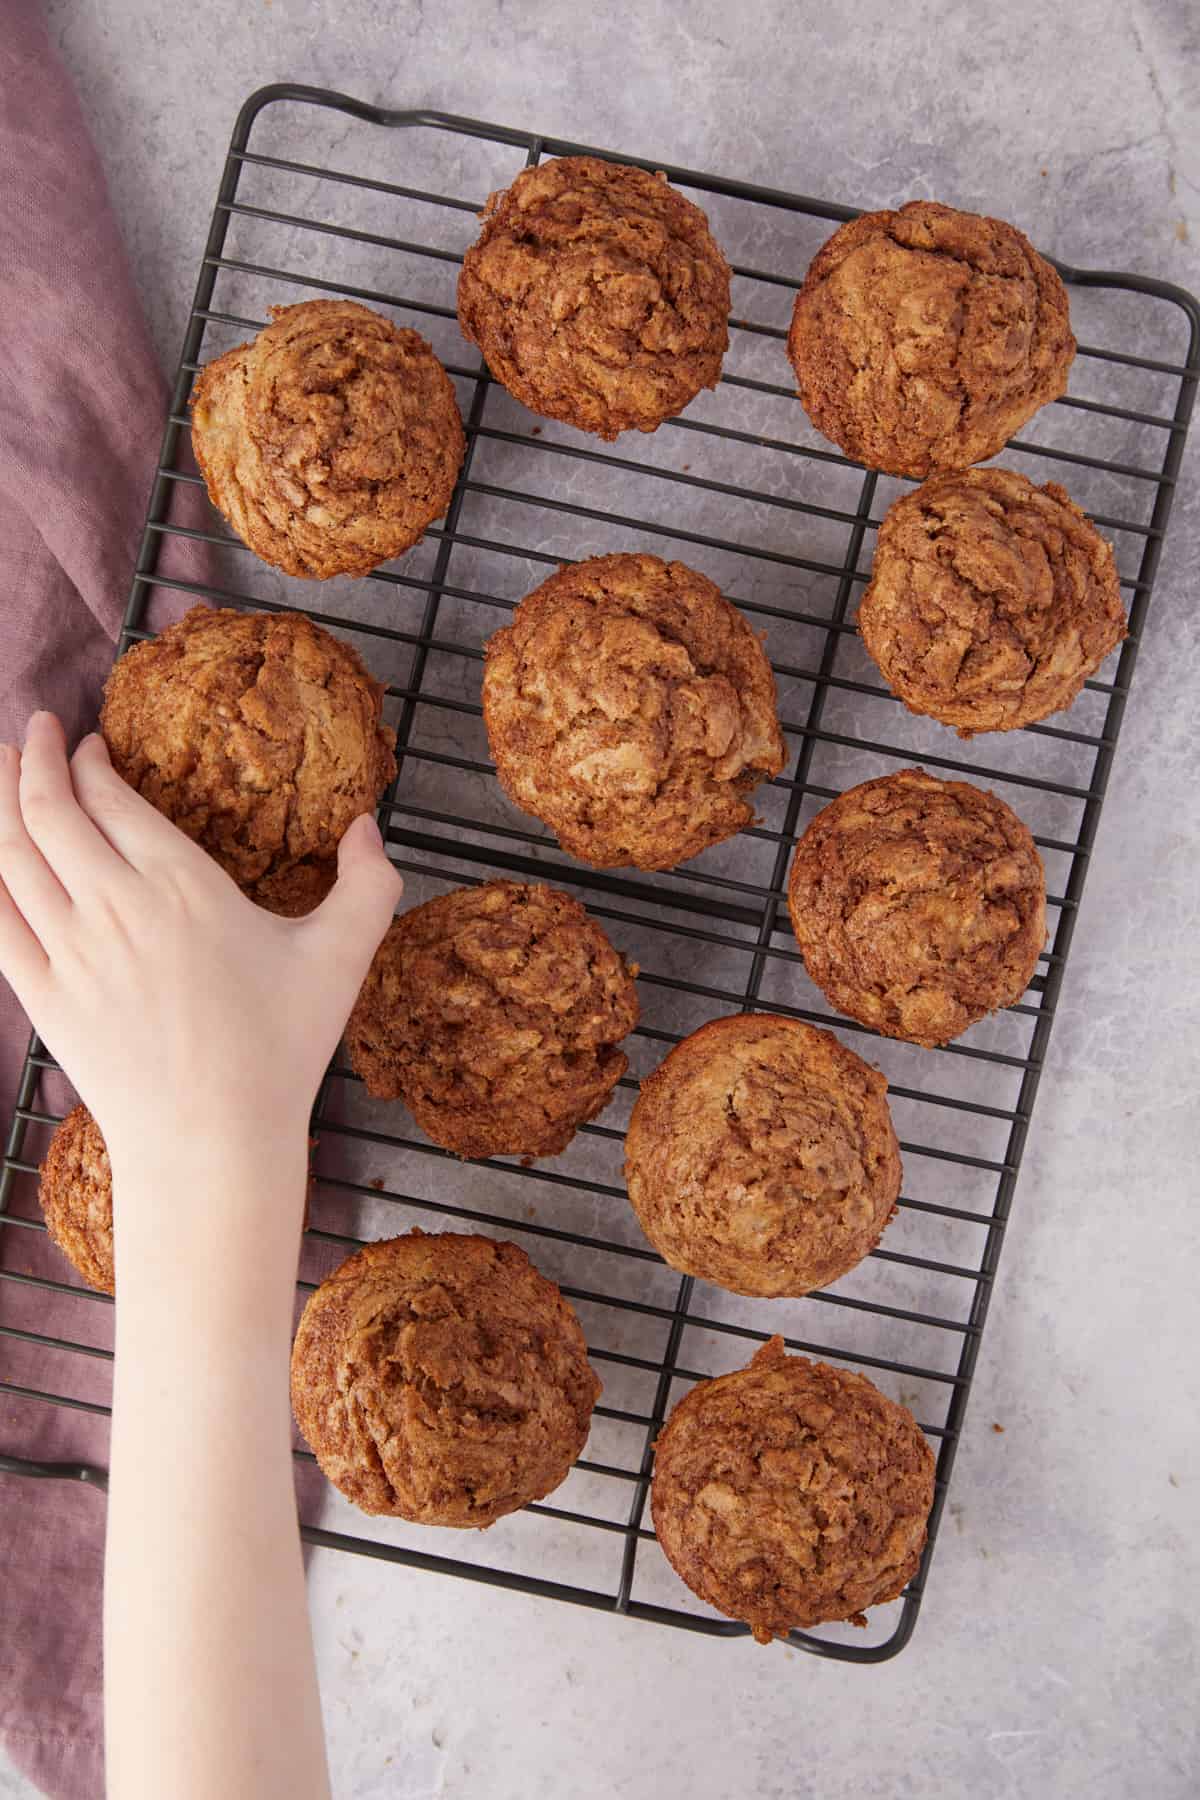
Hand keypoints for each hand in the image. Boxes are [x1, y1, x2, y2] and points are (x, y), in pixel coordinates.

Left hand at [0, 711, 400, 1170]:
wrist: (212, 1142)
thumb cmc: (280, 1050)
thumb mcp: (342, 960)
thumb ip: (368, 884)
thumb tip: (366, 823)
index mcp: (182, 886)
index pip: (110, 796)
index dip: (88, 759)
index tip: (89, 743)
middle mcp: (115, 906)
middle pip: (47, 809)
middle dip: (32, 757)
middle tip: (35, 728)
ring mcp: (69, 952)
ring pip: (9, 853)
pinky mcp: (41, 995)